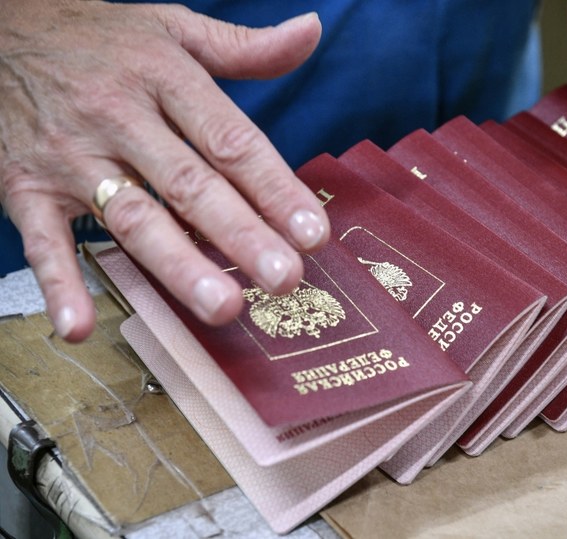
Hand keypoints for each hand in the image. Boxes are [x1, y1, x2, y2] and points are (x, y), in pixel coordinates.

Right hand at [0, 1, 329, 341]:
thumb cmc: (100, 38)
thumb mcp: (172, 27)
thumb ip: (245, 46)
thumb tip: (311, 32)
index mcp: (163, 77)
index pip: (230, 140)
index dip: (275, 187)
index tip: (313, 232)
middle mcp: (118, 118)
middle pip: (188, 185)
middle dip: (240, 234)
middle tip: (284, 278)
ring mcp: (69, 156)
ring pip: (131, 217)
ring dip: (177, 265)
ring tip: (223, 306)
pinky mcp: (24, 186)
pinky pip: (41, 239)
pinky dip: (58, 282)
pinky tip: (79, 325)